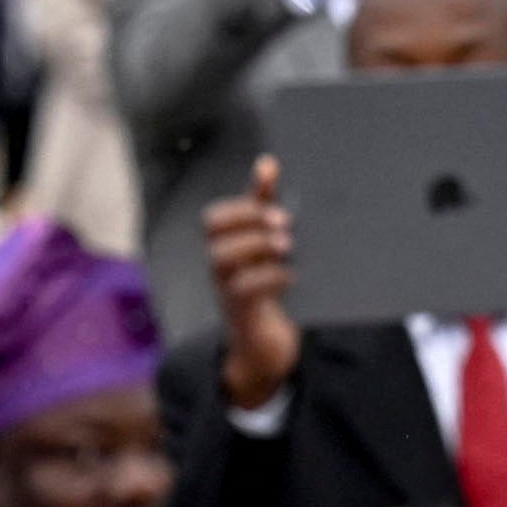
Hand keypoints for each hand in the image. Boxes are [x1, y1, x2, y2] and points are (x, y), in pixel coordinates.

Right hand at [207, 155, 299, 411]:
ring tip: (288, 246)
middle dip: (248, 220)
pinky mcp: (240, 312)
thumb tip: (267, 163)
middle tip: (285, 223)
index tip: (274, 201)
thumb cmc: (266, 286)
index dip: (241, 204)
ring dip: (255, 245)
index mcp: (225, 245)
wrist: (264, 343)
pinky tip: (292, 274)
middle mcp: (219, 264)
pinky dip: (269, 278)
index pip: (216, 216)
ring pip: (222, 257)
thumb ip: (266, 209)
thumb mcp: (267, 246)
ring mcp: (225, 287)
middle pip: (214, 230)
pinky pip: (243, 290)